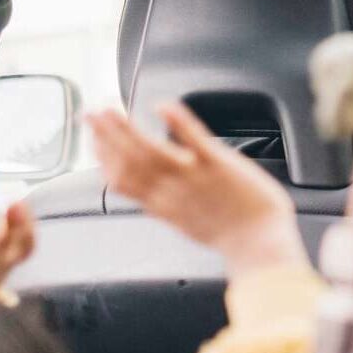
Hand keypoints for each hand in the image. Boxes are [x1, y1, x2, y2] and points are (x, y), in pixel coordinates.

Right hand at [88, 103, 307, 276]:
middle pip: (127, 161)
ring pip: (149, 151)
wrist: (261, 246)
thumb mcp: (188, 224)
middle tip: (90, 113)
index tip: (94, 139)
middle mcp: (171, 192)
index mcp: (162, 206)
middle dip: (105, 135)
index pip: (121, 180)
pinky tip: (163, 106)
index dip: (103, 157)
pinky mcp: (219, 166)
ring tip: (109, 108)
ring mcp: (193, 177)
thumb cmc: (234, 236)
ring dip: (125, 128)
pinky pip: (194, 141)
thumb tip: (152, 198)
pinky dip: (177, 122)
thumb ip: (167, 207)